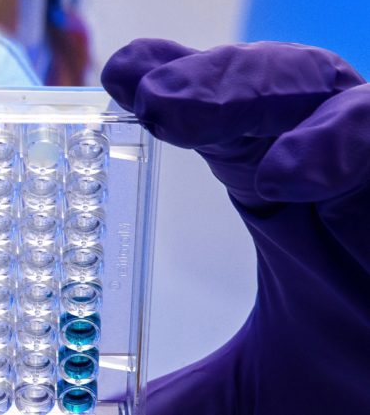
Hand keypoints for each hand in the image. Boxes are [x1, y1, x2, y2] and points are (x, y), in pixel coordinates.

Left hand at [102, 39, 369, 413]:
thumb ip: (189, 400)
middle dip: (198, 80)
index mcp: (279, 190)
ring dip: (242, 88)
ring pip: (316, 87)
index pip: (216, 120)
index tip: (116, 79)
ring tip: (170, 107)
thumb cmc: (360, 378)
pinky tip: (283, 173)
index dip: (167, 86)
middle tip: (138, 87)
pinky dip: (341, 139)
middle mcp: (324, 165)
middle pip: (257, 89)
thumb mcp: (257, 393)